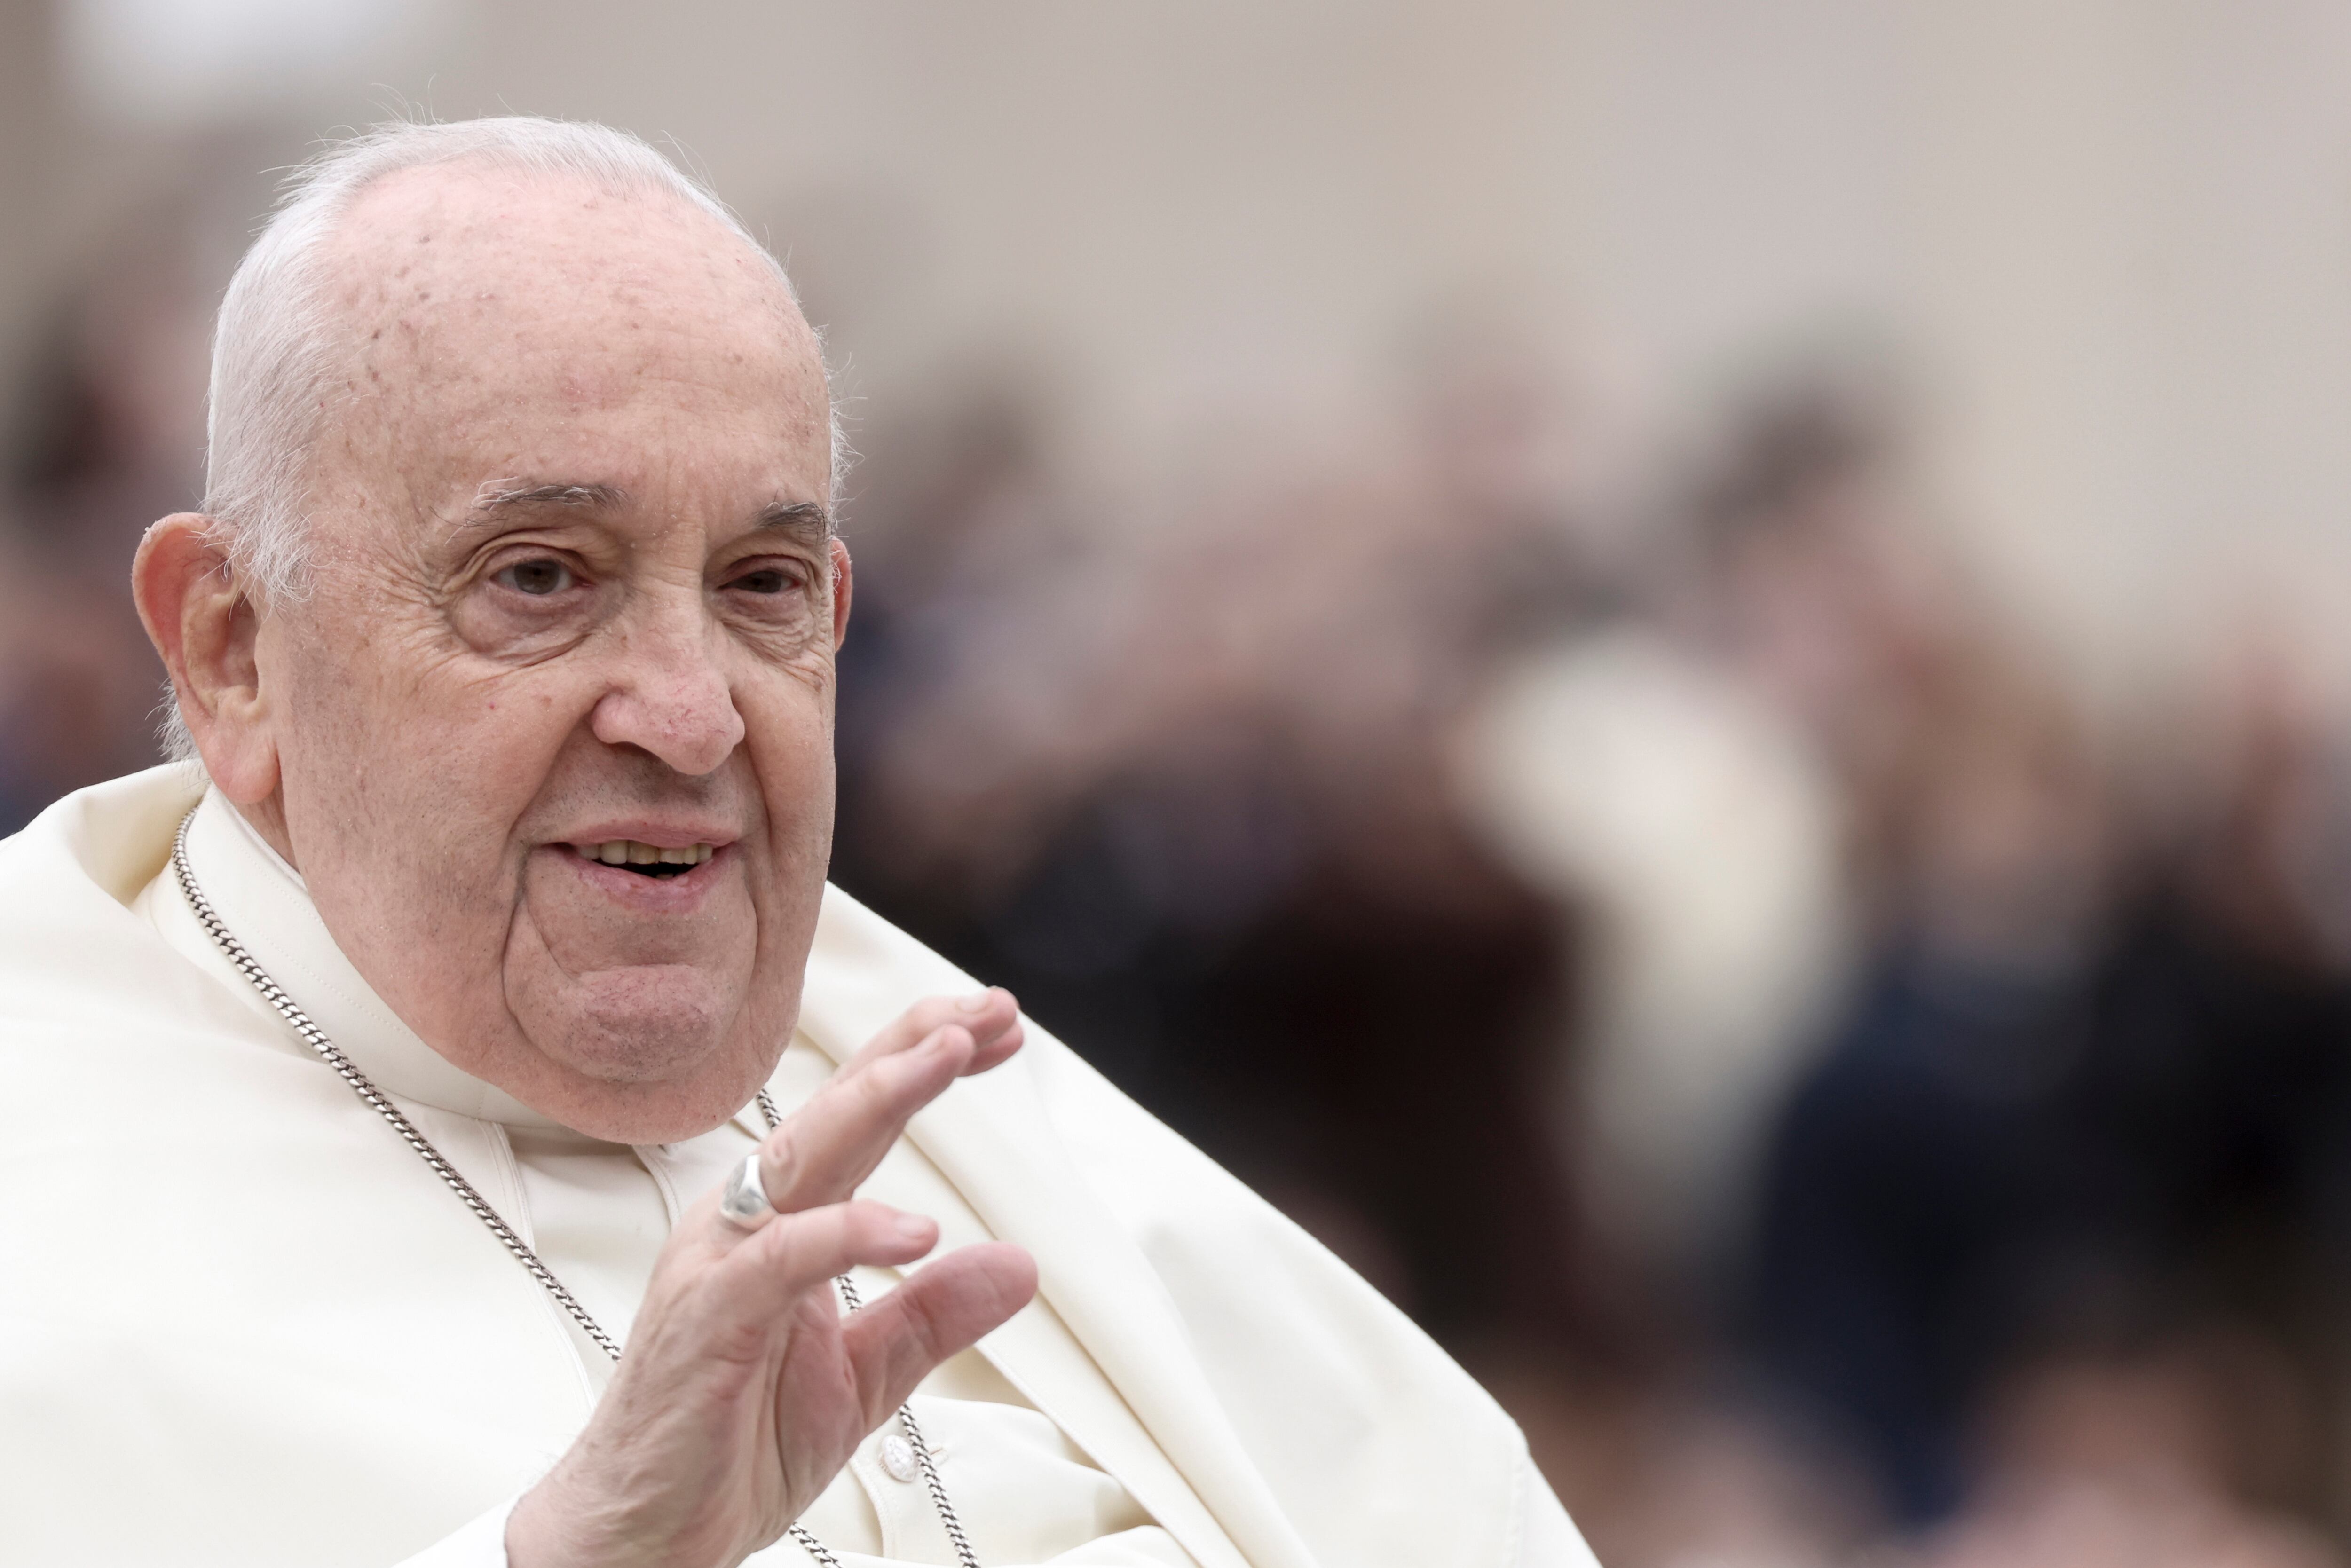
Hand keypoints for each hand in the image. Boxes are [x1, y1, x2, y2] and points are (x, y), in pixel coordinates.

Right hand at [506, 989, 1037, 1567]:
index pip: (861, 1120)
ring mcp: (719, 1262)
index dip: (922, 1063)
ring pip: (804, 1155)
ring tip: (949, 1058)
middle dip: (912, 1049)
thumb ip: (934, 1314)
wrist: (644, 1532)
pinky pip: (780, 1257)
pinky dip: (846, 1232)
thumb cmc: (731, 1441)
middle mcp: (745, 1222)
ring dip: (880, 1097)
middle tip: (987, 1012)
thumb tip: (1020, 1264)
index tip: (998, 1027)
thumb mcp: (864, 1374)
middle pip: (836, 1110)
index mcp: (782, 1223)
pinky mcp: (708, 1317)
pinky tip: (913, 1229)